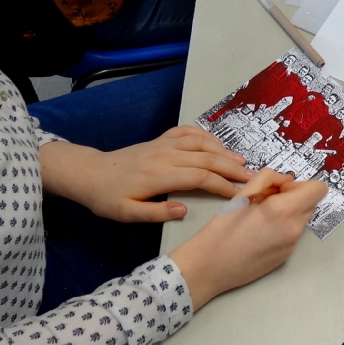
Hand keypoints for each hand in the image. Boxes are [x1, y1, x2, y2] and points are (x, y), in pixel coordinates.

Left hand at [39, 127, 253, 222]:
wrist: (90, 172)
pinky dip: (206, 135)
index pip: (199, 178)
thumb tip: (184, 210)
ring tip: (242, 162)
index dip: (222, 185)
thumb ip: (155, 213)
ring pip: (201, 143)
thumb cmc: (107, 197)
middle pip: (206, 159)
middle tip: (253, 178)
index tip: (239, 195)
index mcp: (158, 175)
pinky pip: (187, 132)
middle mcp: (165, 155)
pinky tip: (217, 144)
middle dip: (232, 168)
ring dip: (224, 151)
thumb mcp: (126, 213)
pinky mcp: (161, 139)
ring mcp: (163, 144)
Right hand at [169, 168, 326, 310]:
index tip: (281, 189)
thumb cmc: (222, 229)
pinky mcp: (286, 257)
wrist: (210, 266)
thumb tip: (287, 181)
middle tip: (266, 202)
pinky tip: (258, 234)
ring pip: (300, 219)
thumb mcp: (243, 192)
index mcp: (285, 210)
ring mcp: (292, 245)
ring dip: (287, 213)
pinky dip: (281, 229)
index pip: (319, 189)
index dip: (300, 184)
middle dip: (293, 198)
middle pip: (310, 203)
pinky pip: (292, 234)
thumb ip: (270, 178)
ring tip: (259, 219)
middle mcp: (294, 228)